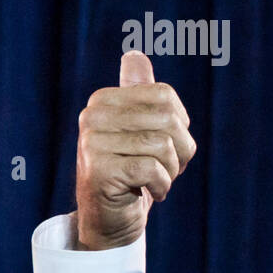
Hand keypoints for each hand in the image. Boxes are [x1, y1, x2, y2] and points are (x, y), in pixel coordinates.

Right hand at [74, 51, 196, 249]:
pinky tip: (147, 193)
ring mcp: (91, 142)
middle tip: (167, 167)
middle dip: (181, 150)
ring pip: (163, 146)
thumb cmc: (133, 171)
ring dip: (171, 171)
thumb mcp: (140, 130)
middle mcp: (93, 116)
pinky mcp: (98, 169)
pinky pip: (153, 170)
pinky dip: (162, 186)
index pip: (165, 96)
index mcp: (104, 99)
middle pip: (168, 119)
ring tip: (156, 180)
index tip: (167, 145)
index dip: (180, 125)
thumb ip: (139, 93)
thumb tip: (134, 54)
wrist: (110, 218)